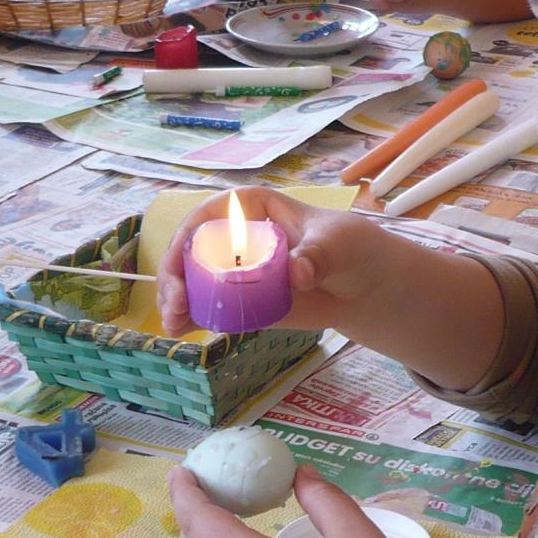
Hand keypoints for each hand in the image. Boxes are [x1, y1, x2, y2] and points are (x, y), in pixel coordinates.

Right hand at [156, 186, 388, 338]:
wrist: (365, 286)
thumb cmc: (350, 248)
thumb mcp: (336, 244)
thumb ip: (315, 256)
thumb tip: (297, 274)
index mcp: (253, 207)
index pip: (210, 214)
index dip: (187, 233)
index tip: (178, 259)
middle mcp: (237, 236)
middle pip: (193, 250)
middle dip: (176, 274)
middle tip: (175, 301)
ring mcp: (236, 270)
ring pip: (194, 280)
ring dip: (176, 299)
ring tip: (173, 322)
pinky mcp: (242, 300)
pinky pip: (209, 306)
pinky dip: (191, 318)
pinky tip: (178, 330)